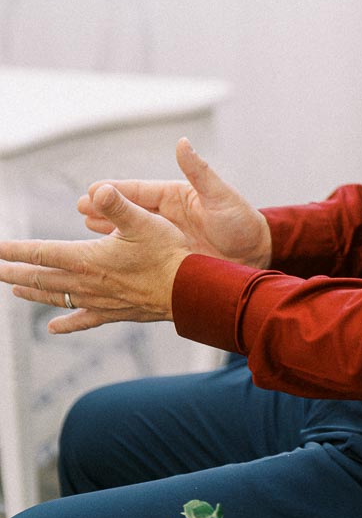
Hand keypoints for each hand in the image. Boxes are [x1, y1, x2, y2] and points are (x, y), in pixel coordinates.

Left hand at [0, 185, 190, 333]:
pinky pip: (82, 320)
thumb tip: (99, 189)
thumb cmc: (168, 253)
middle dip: (14, 272)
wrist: (188, 290)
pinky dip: (65, 323)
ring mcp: (98, 301)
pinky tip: (53, 328)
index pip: (42, 253)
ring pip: (56, 297)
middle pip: (41, 277)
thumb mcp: (143, 221)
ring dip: (33, 291)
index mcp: (88, 259)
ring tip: (15, 288)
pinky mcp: (113, 312)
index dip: (15, 249)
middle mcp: (87, 283)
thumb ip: (118, 205)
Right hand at [77, 137, 271, 269]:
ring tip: (84, 230)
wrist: (257, 255)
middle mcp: (167, 216)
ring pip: (130, 233)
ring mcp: (166, 239)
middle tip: (79, 207)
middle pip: (129, 211)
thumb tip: (182, 142)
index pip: (139, 191)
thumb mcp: (220, 196)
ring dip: (108, 231)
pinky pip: (141, 256)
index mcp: (177, 196)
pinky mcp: (168, 260)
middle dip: (104, 208)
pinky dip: (123, 256)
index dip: (115, 191)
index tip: (92, 190)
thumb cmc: (243, 222)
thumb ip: (200, 172)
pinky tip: (105, 260)